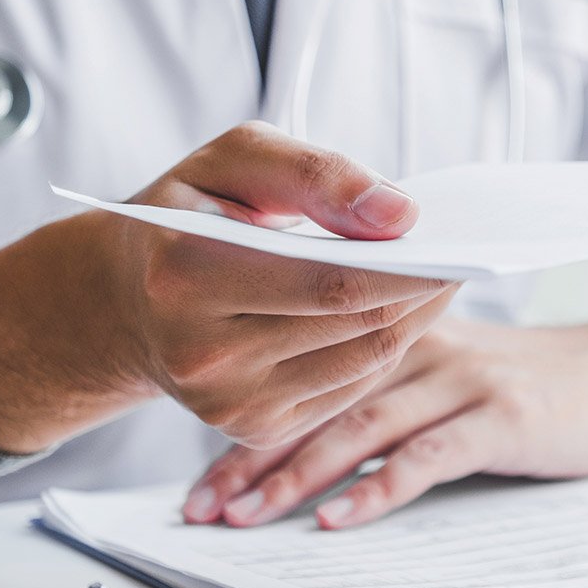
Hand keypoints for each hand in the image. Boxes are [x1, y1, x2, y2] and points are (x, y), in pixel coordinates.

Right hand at [0, 122, 455, 453]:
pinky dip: (386, 347)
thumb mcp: (233, 159)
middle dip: (424, 287)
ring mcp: (227, 404)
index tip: (455, 237)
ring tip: (443, 275)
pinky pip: (350, 388)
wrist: (123, 299)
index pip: (333, 280)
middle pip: (357, 323)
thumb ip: (315, 173)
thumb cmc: (187, 212)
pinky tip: (400, 311)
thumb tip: (401, 215)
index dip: (408, 263)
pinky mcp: (253, 429)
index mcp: (185, 273)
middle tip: (464, 252)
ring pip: (365, 360)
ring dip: (416, 317)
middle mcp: (202, 354)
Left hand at [182, 305, 587, 527]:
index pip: (304, 376)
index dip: (246, 428)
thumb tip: (302, 444)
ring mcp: (464, 379)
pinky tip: (338, 521)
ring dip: (298, 475)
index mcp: (398, 331)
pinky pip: (428, 455)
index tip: (201, 485)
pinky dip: (378, 490)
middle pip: (319, 399)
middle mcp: (422, 345)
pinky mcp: (503, 416)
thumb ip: (385, 387)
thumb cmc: (531, 381)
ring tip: (248, 518)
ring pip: (362, 424)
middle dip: (252, 457)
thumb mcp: (449, 368)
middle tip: (202, 509)